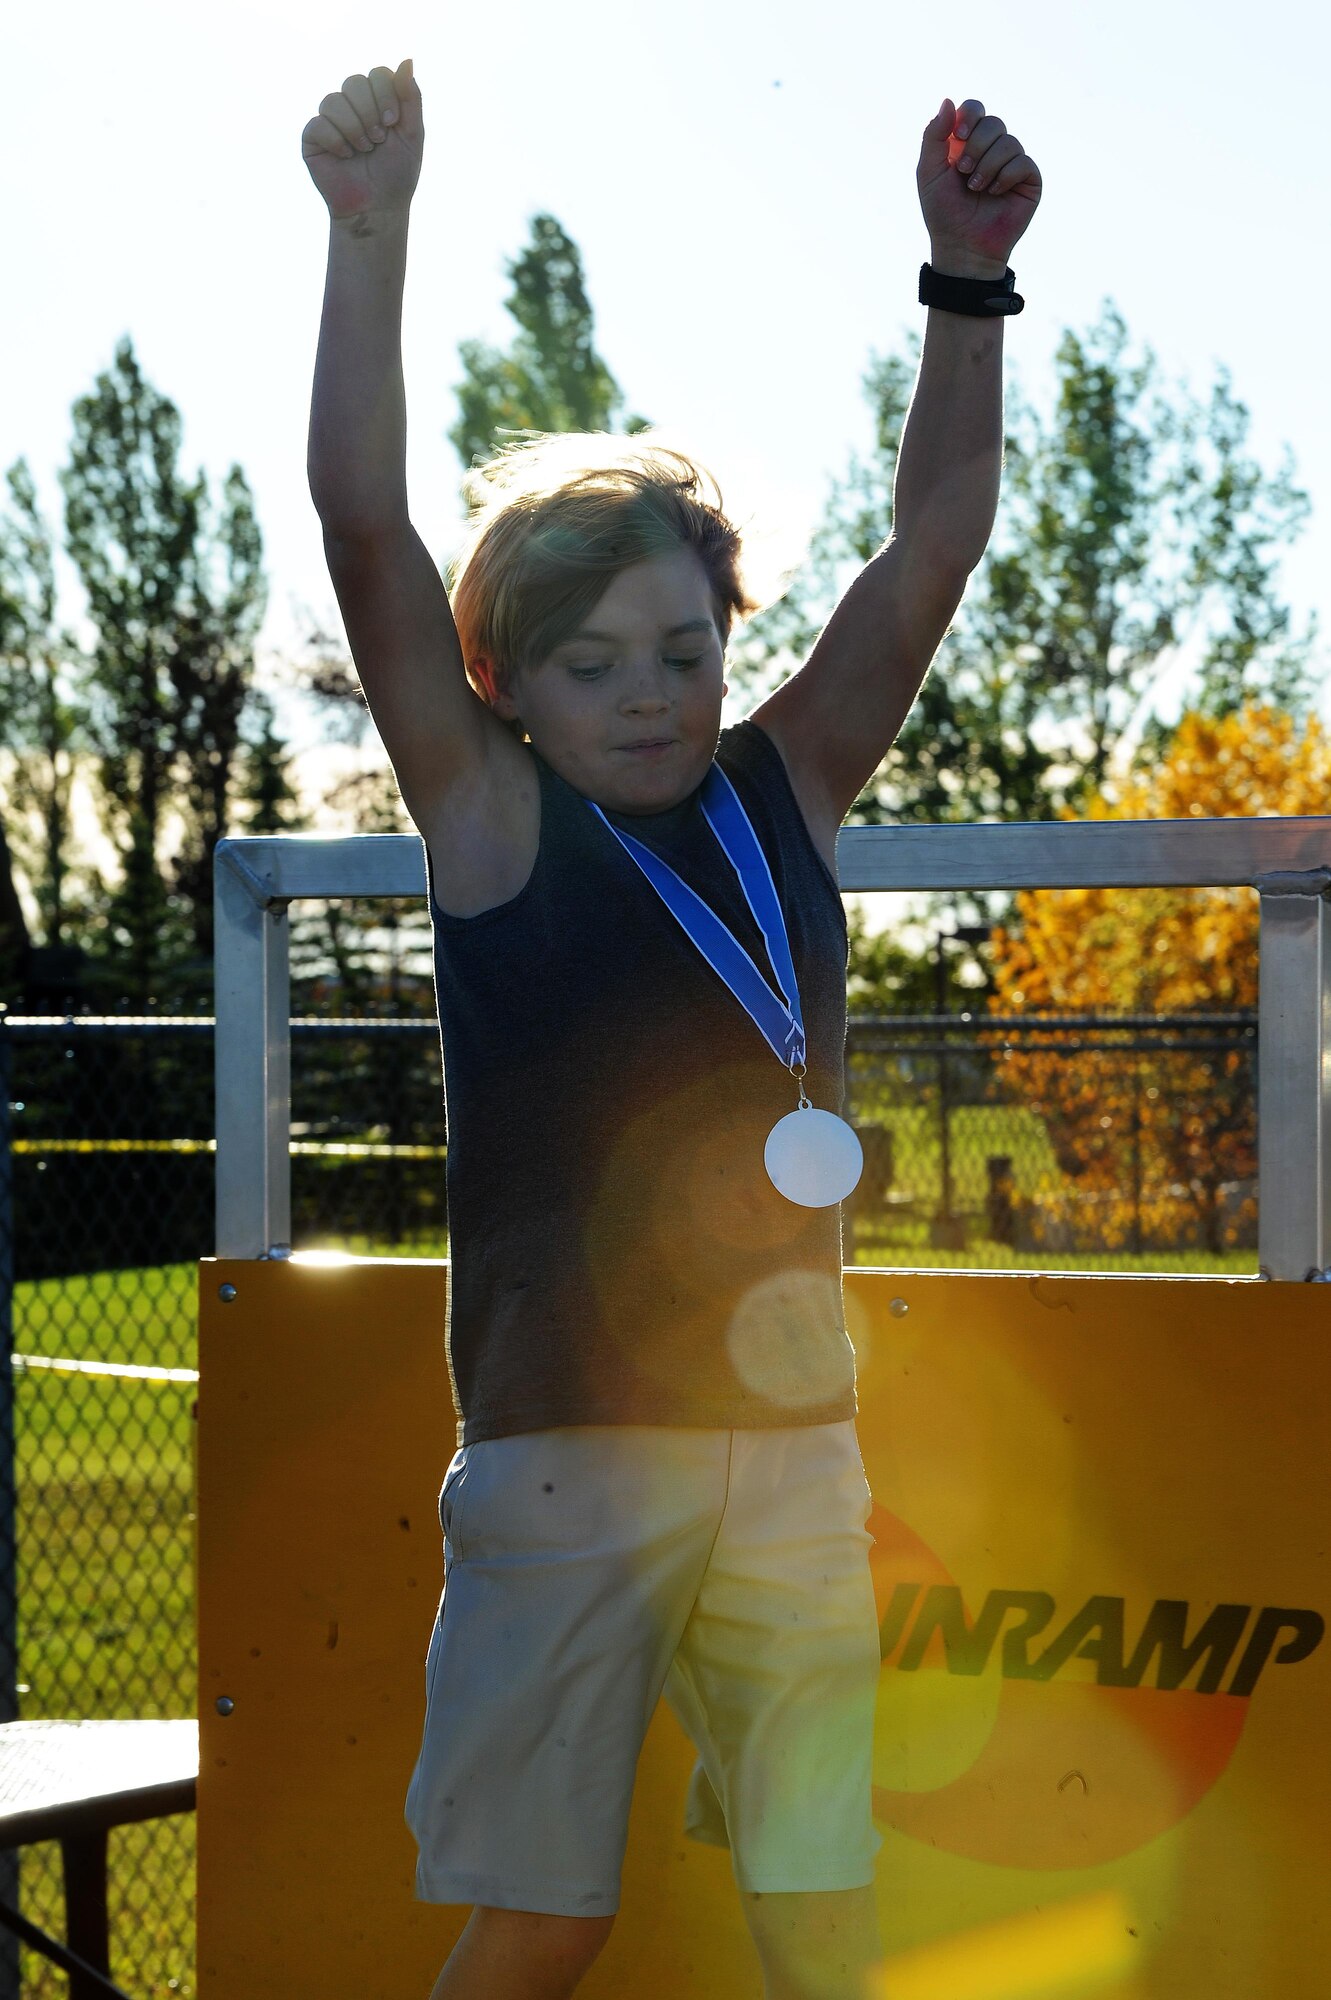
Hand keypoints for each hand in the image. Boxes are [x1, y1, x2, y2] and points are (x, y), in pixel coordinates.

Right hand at [302, 59, 421, 221]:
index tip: (393, 123)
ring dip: (354, 129)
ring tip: (364, 150)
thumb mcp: (412, 134)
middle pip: (353, 81)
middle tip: (379, 139)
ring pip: (333, 101)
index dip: (385, 94)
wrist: (378, 208)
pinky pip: (319, 123)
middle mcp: (351, 106)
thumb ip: (411, 97)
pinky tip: (345, 157)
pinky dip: (337, 141)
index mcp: (375, 101)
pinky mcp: (313, 137)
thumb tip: (407, 60)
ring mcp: (330, 120)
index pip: (377, 74)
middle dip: (370, 112)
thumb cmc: (396, 174)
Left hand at [917, 97, 1040, 277]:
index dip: (970, 115)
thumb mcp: (929, 172)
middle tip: (964, 172)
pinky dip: (1005, 177)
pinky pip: (1023, 161)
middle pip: (993, 122)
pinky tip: (995, 193)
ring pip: (1008, 141)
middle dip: (975, 146)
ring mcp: (1012, 163)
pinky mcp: (1029, 179)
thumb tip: (949, 100)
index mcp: (967, 142)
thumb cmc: (943, 213)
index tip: (957, 136)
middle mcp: (991, 149)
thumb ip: (934, 136)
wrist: (962, 247)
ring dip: (987, 166)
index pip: (975, 109)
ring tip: (977, 188)